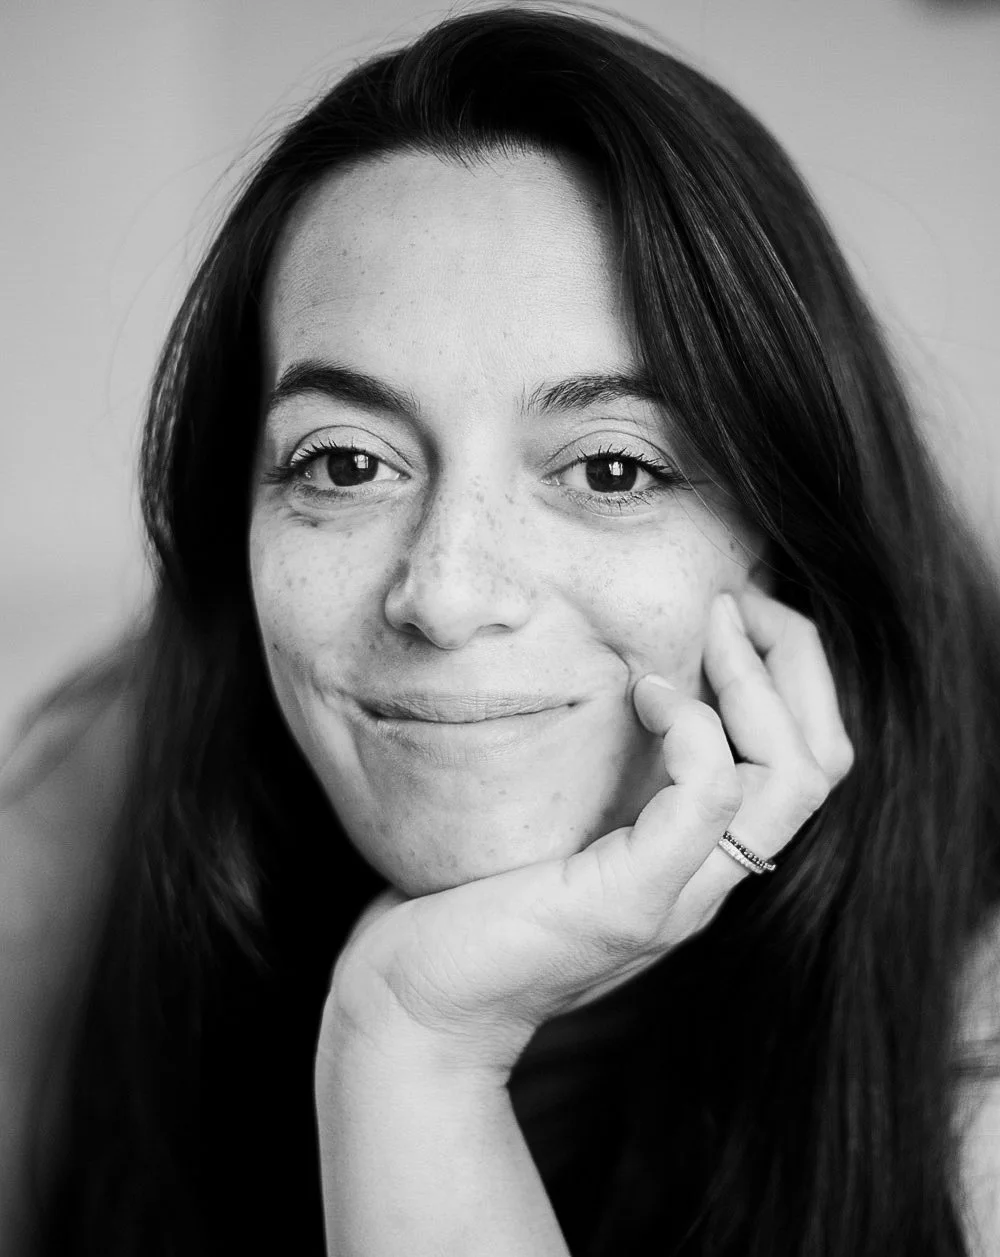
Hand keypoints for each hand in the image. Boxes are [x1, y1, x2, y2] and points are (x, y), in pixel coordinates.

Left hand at [321, 589, 853, 1075]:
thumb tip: (606, 675)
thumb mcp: (553, 817)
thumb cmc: (469, 897)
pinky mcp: (632, 900)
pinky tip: (643, 694)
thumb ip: (597, 770)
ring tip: (709, 628)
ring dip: (757, 680)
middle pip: (823, 762)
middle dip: (797, 660)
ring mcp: (679, 894)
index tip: (730, 610)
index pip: (806, 761)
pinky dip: (693, 727)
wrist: (412, 1002)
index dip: (791, 674)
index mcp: (696, 856)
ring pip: (793, 777)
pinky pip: (710, 797)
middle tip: (737, 598)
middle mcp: (708, 879)